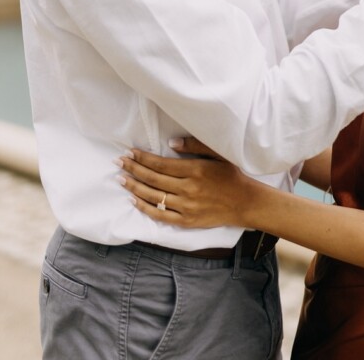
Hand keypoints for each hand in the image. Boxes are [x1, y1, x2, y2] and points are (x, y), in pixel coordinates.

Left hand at [117, 140, 253, 228]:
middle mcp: (188, 188)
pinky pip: (161, 215)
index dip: (143, 158)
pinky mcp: (186, 221)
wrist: (245, 203)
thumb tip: (171, 142)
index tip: (130, 153)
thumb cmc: (231, 175)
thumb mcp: (217, 154)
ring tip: (121, 180)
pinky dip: (145, 208)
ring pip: (153, 197)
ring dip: (134, 187)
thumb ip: (195, 146)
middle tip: (119, 163)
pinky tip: (134, 200)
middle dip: (133, 169)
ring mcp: (186, 207)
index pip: (161, 164)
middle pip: (153, 179)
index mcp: (194, 170)